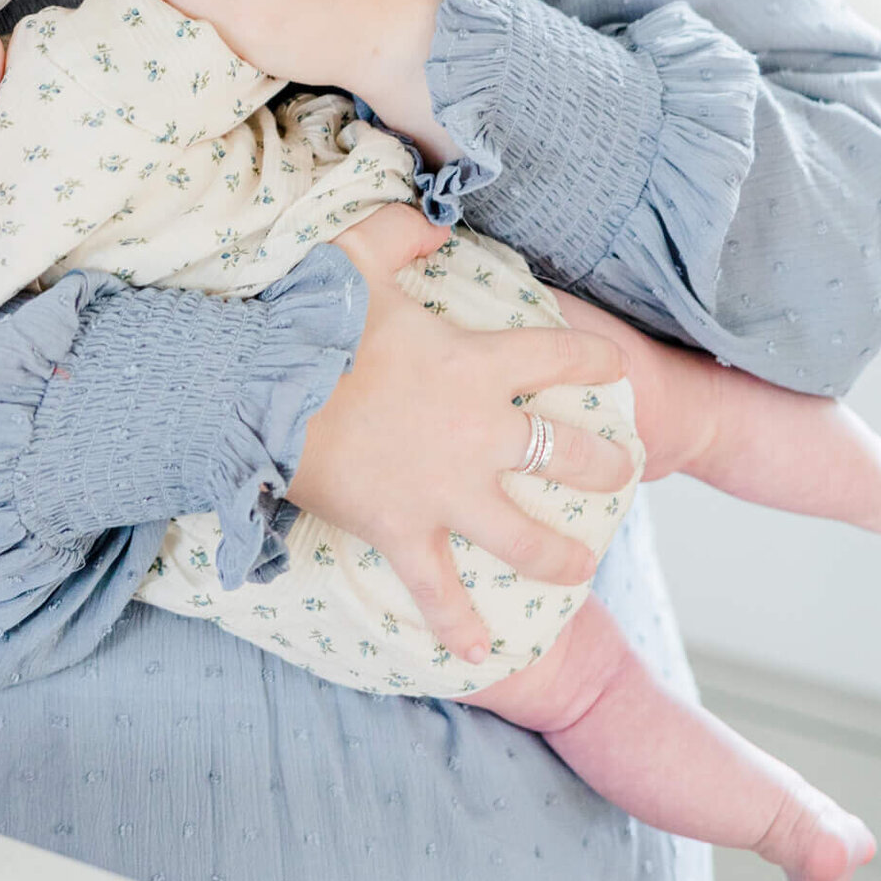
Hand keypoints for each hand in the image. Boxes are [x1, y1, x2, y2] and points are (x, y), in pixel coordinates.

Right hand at [284, 238, 633, 661]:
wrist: (259, 387)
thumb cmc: (305, 317)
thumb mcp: (356, 254)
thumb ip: (404, 235)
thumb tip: (435, 227)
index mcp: (474, 361)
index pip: (560, 357)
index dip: (594, 360)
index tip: (612, 367)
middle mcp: (476, 430)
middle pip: (564, 453)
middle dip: (604, 466)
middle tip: (621, 472)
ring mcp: (444, 489)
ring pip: (525, 537)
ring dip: (559, 554)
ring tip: (580, 564)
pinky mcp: (403, 530)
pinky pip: (439, 590)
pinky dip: (458, 625)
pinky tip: (481, 654)